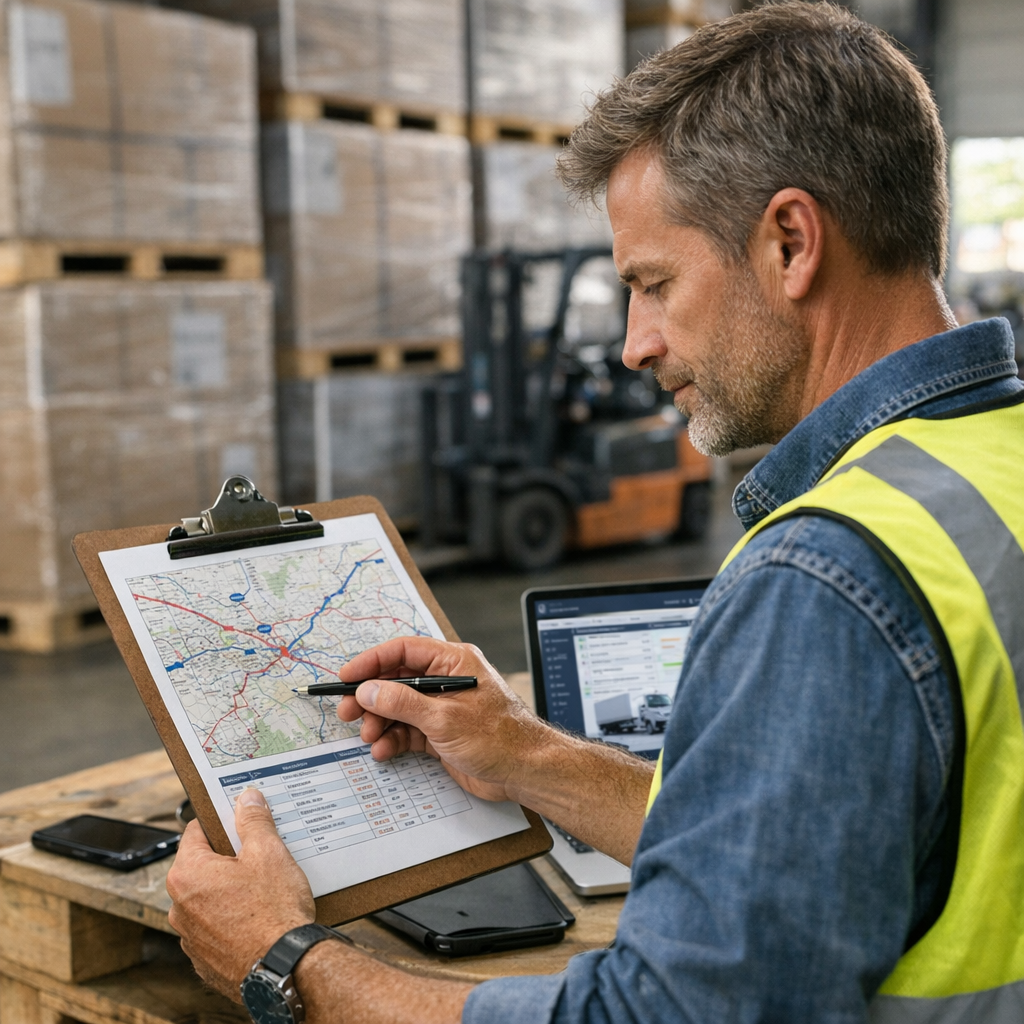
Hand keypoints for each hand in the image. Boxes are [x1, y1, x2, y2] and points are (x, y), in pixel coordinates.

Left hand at [166, 788, 314, 998]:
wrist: (284, 969)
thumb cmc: (274, 913)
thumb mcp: (268, 853)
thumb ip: (253, 821)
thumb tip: (246, 799)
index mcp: (187, 875)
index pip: (196, 832)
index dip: (221, 822)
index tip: (240, 821)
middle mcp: (179, 907)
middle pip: (202, 866)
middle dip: (229, 858)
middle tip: (260, 855)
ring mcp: (191, 937)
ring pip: (209, 898)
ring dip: (230, 890)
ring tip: (264, 889)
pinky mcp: (205, 959)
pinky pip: (216, 927)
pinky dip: (233, 919)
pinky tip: (260, 916)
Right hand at [336, 637, 549, 803]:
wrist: (525, 772)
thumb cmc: (500, 737)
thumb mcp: (444, 718)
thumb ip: (403, 702)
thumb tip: (369, 690)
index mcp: (453, 662)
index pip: (404, 651)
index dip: (372, 661)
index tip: (347, 676)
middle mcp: (446, 681)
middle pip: (396, 681)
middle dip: (371, 698)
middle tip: (347, 712)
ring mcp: (442, 708)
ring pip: (399, 708)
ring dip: (380, 722)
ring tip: (370, 737)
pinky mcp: (440, 733)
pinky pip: (407, 730)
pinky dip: (392, 739)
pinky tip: (384, 750)